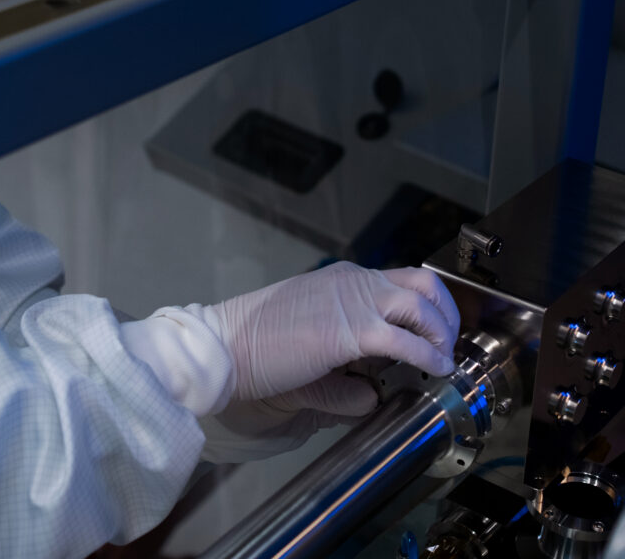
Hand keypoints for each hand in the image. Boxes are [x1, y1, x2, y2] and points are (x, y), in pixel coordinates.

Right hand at [199, 263, 458, 421]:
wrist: (227, 344)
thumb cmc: (257, 344)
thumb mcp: (309, 344)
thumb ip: (344, 368)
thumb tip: (372, 396)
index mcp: (342, 279)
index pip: (400, 280)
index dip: (428, 306)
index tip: (435, 333)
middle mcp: (353, 282)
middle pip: (423, 284)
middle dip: (446, 314)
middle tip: (447, 344)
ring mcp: (354, 302)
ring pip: (422, 306)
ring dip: (442, 334)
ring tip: (443, 360)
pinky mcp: (352, 331)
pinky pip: (407, 341)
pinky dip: (429, 356)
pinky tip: (434, 371)